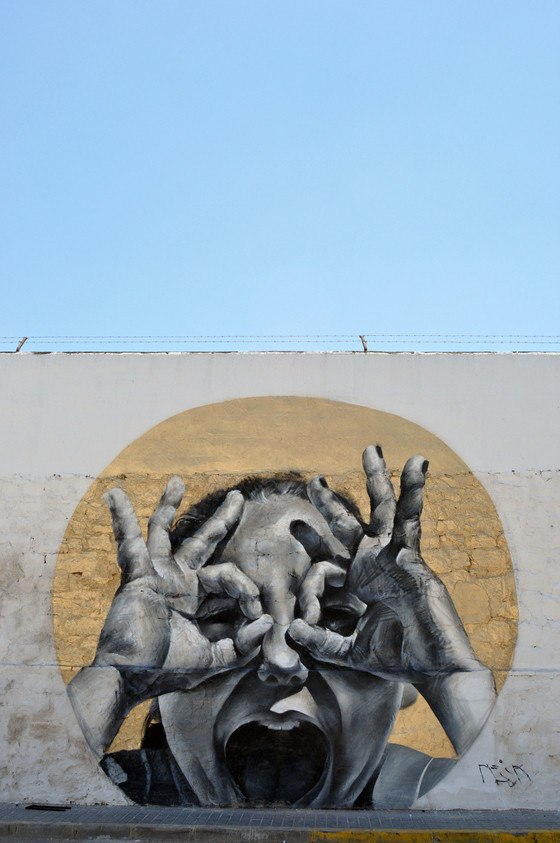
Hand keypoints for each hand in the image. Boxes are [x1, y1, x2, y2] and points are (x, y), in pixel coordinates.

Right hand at [94, 476, 271, 704]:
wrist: (133, 679)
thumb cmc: (170, 671)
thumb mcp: (215, 658)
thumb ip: (243, 644)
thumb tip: (267, 621)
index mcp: (200, 599)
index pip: (230, 577)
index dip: (247, 589)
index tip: (256, 611)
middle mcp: (180, 582)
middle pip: (205, 541)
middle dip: (223, 519)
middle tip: (239, 496)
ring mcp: (159, 575)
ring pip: (165, 532)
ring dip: (169, 506)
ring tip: (177, 480)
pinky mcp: (138, 575)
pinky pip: (129, 541)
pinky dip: (120, 517)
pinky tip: (114, 494)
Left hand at [290, 447, 482, 682]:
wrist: (434, 670)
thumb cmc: (398, 660)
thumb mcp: (348, 650)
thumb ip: (321, 640)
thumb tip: (292, 627)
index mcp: (360, 583)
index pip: (330, 555)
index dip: (313, 541)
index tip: (293, 525)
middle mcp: (375, 564)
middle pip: (351, 523)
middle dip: (332, 502)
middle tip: (313, 479)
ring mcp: (395, 557)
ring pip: (383, 510)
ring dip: (377, 479)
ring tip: (370, 449)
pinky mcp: (414, 556)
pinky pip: (411, 519)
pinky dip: (414, 491)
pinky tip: (417, 464)